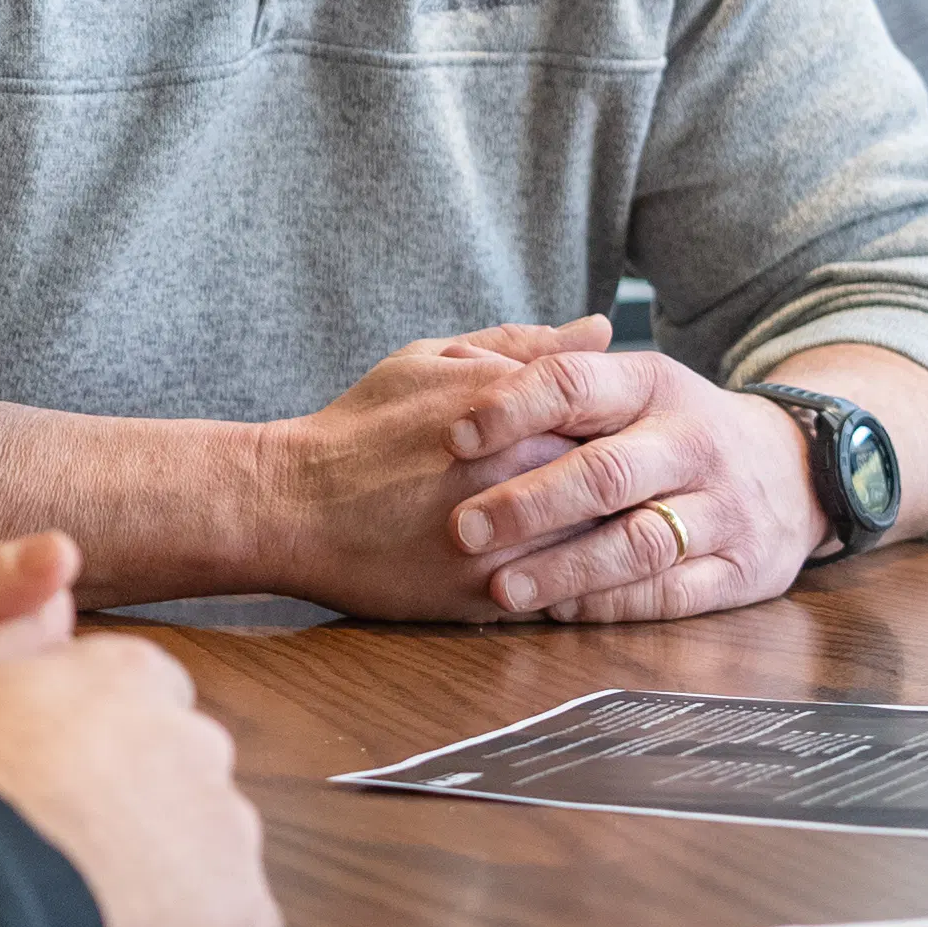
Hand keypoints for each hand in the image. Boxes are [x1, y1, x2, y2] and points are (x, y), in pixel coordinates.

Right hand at [0, 619, 278, 926]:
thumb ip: (9, 627)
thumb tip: (55, 588)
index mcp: (132, 675)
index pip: (142, 693)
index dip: (95, 739)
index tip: (53, 774)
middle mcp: (197, 737)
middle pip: (182, 767)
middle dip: (140, 800)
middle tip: (66, 842)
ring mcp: (228, 826)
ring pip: (210, 845)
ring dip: (168, 869)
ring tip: (90, 903)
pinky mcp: (243, 912)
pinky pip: (233, 924)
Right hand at [226, 316, 611, 617]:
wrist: (296, 505)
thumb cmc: (361, 427)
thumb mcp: (433, 360)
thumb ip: (523, 345)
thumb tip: (600, 330)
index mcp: (519, 409)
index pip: (621, 419)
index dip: (631, 432)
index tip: (624, 440)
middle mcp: (524, 472)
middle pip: (623, 484)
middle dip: (630, 488)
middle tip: (622, 491)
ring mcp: (512, 539)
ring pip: (605, 546)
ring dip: (613, 541)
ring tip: (599, 533)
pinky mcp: (495, 597)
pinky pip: (568, 595)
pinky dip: (578, 585)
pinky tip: (565, 570)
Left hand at [440, 348, 829, 620]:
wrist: (796, 468)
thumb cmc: (674, 426)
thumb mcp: (628, 383)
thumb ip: (546, 369)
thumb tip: (460, 358)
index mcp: (654, 384)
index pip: (576, 384)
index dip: (512, 408)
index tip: (451, 437)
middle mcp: (693, 442)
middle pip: (606, 473)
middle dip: (528, 503)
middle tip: (461, 528)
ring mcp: (724, 509)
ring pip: (639, 542)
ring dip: (565, 568)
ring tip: (501, 587)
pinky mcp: (742, 571)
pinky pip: (673, 594)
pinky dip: (613, 604)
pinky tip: (561, 610)